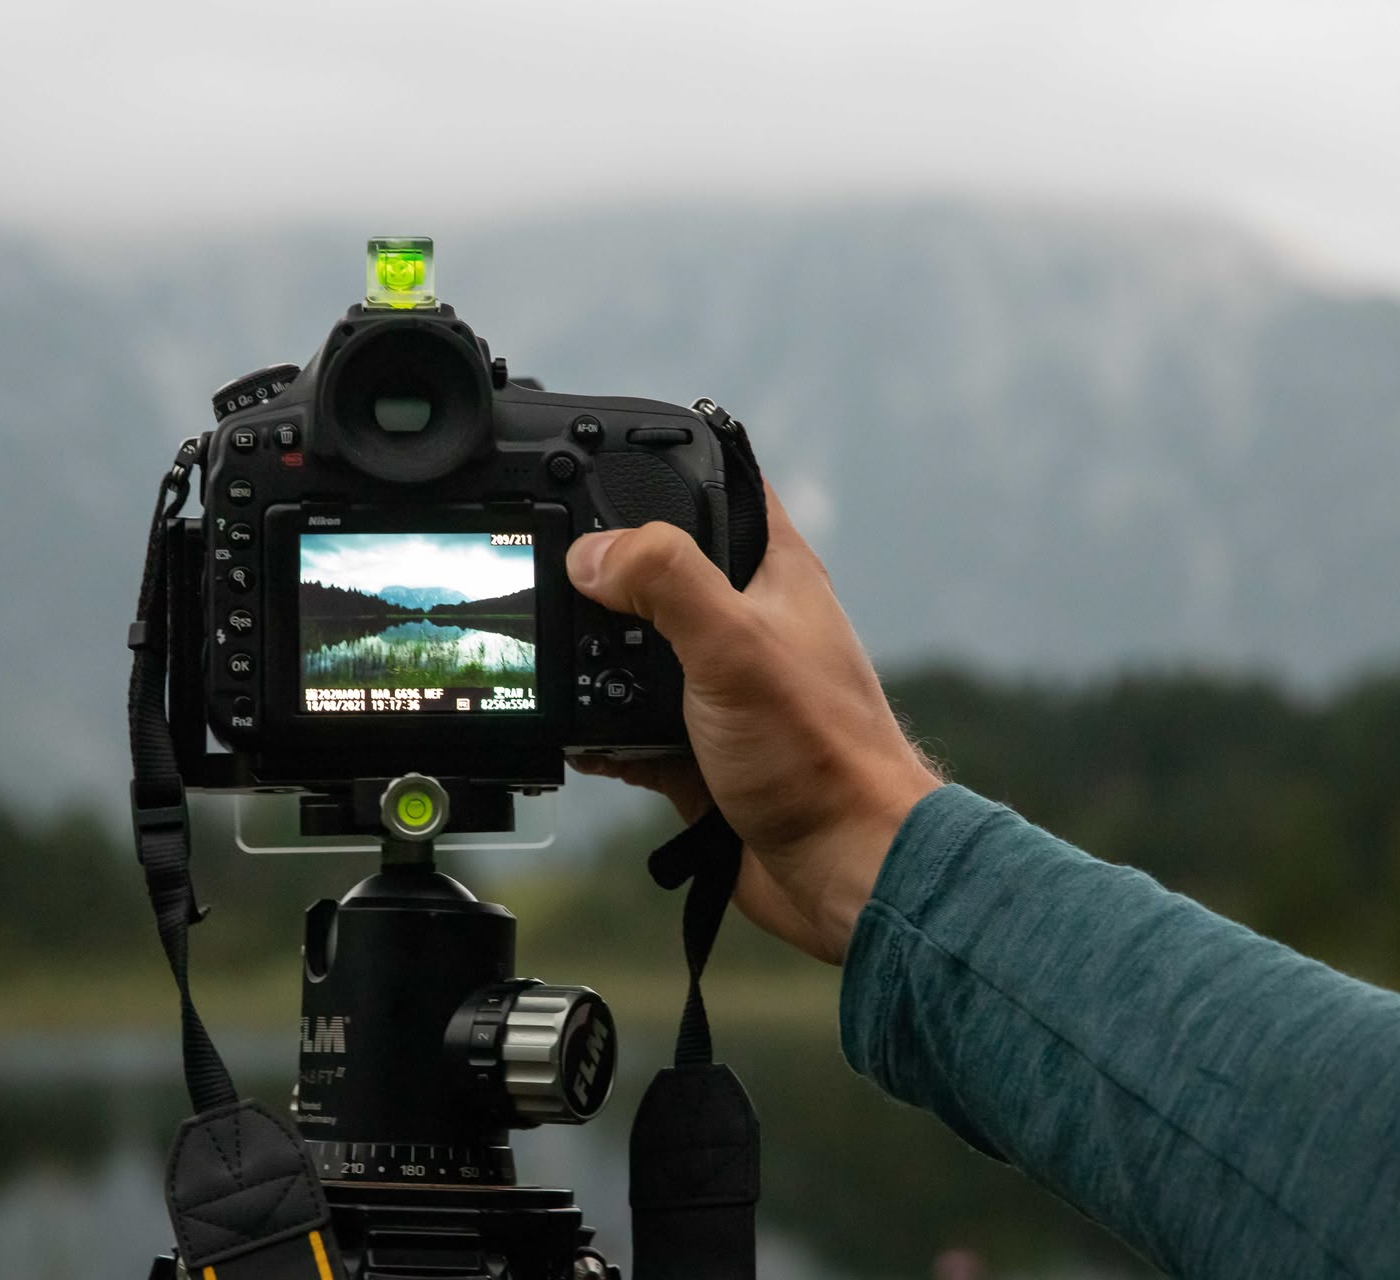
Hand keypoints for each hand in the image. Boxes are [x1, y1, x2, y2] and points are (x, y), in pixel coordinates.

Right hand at [567, 486, 940, 963]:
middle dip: (604, 576)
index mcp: (773, 574)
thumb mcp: (734, 644)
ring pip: (637, 652)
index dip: (665, 467)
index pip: (719, 487)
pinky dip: (596, 730)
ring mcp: (720, 687)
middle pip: (659, 571)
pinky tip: (573, 736)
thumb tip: (591, 552)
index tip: (596, 462)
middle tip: (553, 573)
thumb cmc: (820, 753)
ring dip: (595, 661)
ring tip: (555, 658)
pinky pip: (628, 726)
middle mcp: (747, 623)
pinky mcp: (699, 748)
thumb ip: (665, 581)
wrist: (846, 869)